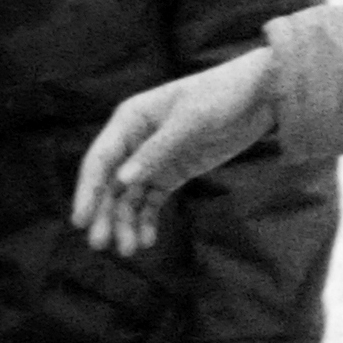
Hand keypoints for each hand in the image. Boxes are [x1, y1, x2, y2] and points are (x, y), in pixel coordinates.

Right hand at [73, 50, 282, 256]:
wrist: (263, 93)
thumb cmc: (222, 94)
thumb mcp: (191, 120)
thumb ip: (157, 150)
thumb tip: (122, 181)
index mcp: (130, 120)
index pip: (100, 160)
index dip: (87, 191)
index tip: (80, 221)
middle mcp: (135, 140)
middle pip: (110, 183)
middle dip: (105, 214)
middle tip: (102, 245)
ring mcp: (153, 158)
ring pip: (129, 196)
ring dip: (125, 222)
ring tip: (130, 249)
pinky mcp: (173, 171)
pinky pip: (152, 199)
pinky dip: (147, 219)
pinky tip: (148, 239)